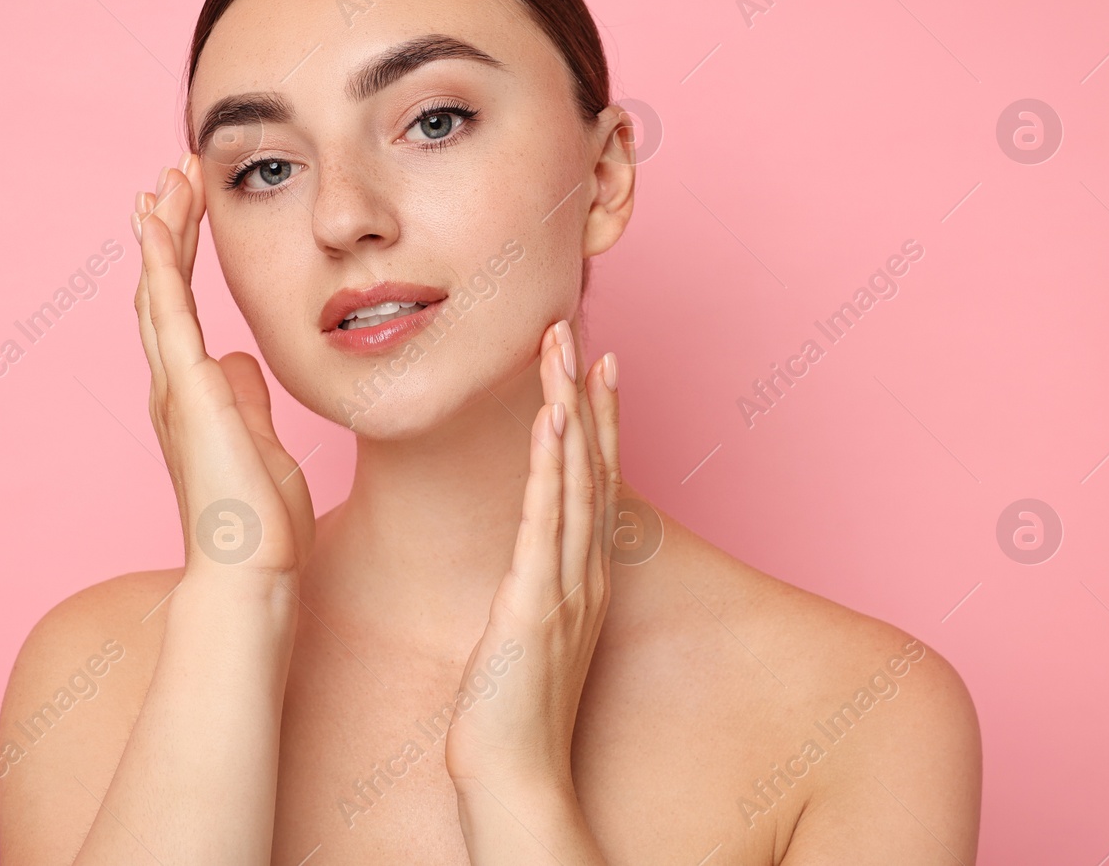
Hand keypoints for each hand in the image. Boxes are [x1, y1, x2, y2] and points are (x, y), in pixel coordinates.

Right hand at [131, 155, 315, 581]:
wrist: (249, 569)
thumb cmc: (260, 524)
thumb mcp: (261, 445)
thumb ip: (246, 400)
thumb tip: (241, 361)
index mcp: (193, 397)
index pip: (184, 311)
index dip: (185, 258)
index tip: (191, 211)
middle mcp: (174, 386)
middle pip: (163, 290)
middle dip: (170, 229)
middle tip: (173, 175)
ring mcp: (175, 385)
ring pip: (159, 289)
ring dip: (164, 230)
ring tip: (166, 179)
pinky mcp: (187, 387)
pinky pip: (168, 310)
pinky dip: (159, 261)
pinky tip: (156, 219)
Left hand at [444, 318, 619, 803]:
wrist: (516, 777)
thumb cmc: (512, 712)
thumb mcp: (529, 634)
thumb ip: (532, 590)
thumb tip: (523, 564)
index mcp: (582, 575)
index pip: (594, 480)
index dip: (596, 419)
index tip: (591, 364)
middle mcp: (585, 571)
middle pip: (591, 464)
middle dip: (584, 393)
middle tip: (575, 330)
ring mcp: (565, 585)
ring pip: (573, 479)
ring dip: (569, 408)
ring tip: (562, 349)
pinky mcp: (536, 603)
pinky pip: (543, 520)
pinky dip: (549, 465)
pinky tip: (549, 421)